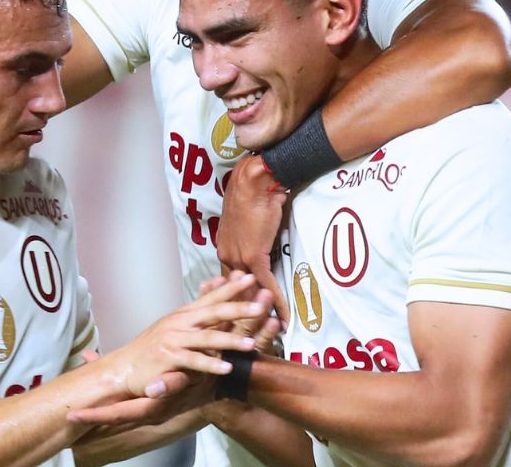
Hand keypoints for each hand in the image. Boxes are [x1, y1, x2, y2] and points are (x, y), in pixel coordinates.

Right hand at [96, 273, 271, 400]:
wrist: (124, 368)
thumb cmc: (152, 348)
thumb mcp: (174, 325)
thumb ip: (197, 312)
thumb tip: (215, 288)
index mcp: (184, 314)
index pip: (212, 297)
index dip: (232, 288)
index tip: (251, 277)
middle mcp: (179, 323)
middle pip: (213, 313)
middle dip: (238, 308)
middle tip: (261, 305)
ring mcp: (173, 341)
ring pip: (207, 339)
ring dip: (230, 341)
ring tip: (251, 343)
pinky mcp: (168, 360)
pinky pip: (193, 362)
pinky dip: (210, 365)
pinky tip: (226, 368)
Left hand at [216, 155, 290, 322]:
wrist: (255, 180)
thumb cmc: (255, 192)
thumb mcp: (254, 218)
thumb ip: (258, 232)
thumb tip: (268, 232)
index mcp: (225, 247)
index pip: (229, 280)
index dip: (238, 296)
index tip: (245, 311)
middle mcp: (227, 255)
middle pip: (235, 291)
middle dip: (246, 312)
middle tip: (256, 331)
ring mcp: (238, 258)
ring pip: (248, 292)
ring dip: (261, 312)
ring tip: (272, 332)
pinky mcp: (254, 257)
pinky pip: (266, 285)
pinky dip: (277, 302)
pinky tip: (285, 318)